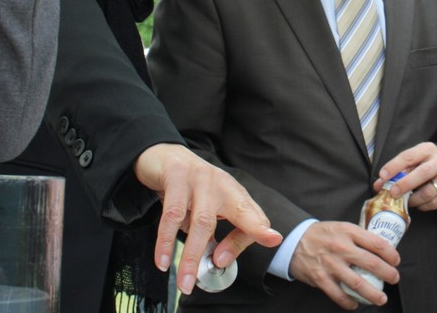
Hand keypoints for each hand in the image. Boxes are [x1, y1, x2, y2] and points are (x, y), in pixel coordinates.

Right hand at [133, 144, 282, 295]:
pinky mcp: (176, 177)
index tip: (273, 240)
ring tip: (185, 281)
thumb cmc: (193, 187)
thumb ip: (221, 231)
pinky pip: (171, 214)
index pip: (254, 212)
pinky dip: (165, 240)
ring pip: (201, 221)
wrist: (165, 156)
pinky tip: (163, 260)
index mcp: (234, 192)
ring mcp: (200, 178)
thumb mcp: (212, 208)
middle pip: (232, 217)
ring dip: (191, 255)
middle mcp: (221, 184)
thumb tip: (220, 260)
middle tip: (220, 270)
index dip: (261, 227)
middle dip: (227, 249)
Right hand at [289, 221, 399, 309]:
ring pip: (358, 283)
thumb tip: (379, 249)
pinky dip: (350, 302)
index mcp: (347, 231)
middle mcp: (340, 247)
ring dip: (373, 294)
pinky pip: (339, 295)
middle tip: (394, 278)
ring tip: (381, 299)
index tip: (396, 260)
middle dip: (387, 274)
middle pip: (371, 263)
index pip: (376, 242)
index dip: (390, 254)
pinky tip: (355, 304)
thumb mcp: (340, 227)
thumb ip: (357, 237)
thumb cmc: (321, 234)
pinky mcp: (321, 278)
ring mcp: (330, 264)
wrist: (293, 240)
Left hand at [375, 142, 436, 210]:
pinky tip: (417, 204)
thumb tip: (379, 184)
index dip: (394, 166)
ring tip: (405, 201)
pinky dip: (422, 206)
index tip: (383, 176)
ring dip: (413, 199)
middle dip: (405, 184)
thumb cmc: (429, 164)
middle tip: (392, 192)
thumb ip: (399, 170)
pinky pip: (434, 203)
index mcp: (428, 150)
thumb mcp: (417, 160)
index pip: (409, 156)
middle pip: (422, 173)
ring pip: (428, 192)